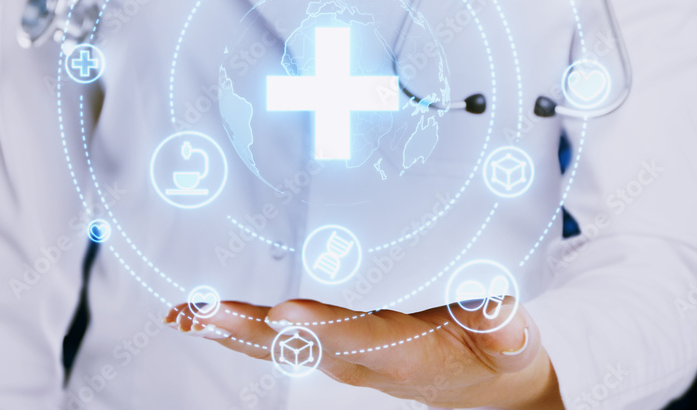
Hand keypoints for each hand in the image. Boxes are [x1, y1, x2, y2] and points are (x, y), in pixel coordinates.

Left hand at [165, 296, 562, 408]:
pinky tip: (200, 317)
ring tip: (184, 312)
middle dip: (249, 327)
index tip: (286, 311)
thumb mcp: (512, 338)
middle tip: (203, 310)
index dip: (324, 325)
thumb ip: (504, 328)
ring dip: (228, 330)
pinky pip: (275, 345)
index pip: (360, 338)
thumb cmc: (496, 352)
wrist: (482, 387)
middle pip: (300, 345)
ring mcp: (340, 360)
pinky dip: (234, 331)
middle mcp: (362, 361)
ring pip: (277, 347)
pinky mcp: (329, 353)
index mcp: (406, 351)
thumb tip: (504, 319)